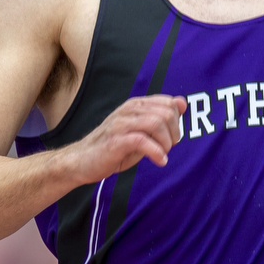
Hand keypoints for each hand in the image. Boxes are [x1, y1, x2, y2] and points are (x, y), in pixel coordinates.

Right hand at [66, 95, 186, 182]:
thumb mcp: (141, 130)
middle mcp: (128, 110)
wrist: (82, 160)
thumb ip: (161, 117)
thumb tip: (182, 103)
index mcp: (136, 105)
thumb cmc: (114, 146)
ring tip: (162, 154)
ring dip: (166, 143)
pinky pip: (143, 141)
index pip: (169, 103)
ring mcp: (121, 124)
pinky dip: (157, 153)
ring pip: (156, 124)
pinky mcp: (115, 141)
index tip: (172, 137)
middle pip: (166, 113)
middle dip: (174, 133)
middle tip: (168, 147)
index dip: (177, 122)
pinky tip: (159, 161)